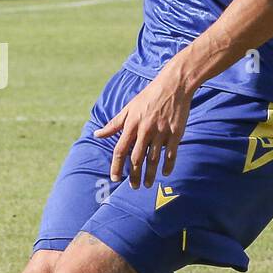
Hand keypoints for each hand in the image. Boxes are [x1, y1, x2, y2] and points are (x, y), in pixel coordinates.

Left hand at [94, 62, 193, 187]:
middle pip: (136, 158)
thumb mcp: (128, 108)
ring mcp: (161, 132)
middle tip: (133, 187)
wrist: (173, 85)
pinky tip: (165, 173)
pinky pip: (171, 154)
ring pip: (153, 159)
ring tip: (147, 185)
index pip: (120, 150)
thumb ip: (113, 124)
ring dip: (150, 174)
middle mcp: (145, 130)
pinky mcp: (175, 133)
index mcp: (131, 125)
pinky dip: (168, 165)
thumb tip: (97, 134)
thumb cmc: (148, 96)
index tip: (115, 178)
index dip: (116, 166)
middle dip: (134, 175)